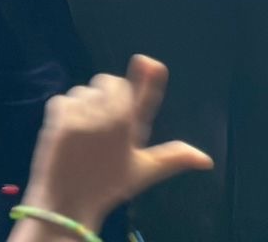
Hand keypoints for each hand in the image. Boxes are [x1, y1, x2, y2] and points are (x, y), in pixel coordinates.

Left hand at [20, 55, 211, 232]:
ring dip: (84, 104)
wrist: (66, 206)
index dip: (148, 75)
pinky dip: (63, 111)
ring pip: (84, 90)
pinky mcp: (60, 118)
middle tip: (103, 120)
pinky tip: (66, 131)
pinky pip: (62, 99)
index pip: (144, 92)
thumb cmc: (107, 187)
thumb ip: (175, 158)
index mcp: (131, 125)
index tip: (146, 62)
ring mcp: (83, 115)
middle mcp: (110, 115)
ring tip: (84, 132)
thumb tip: (208, 160)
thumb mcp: (144, 171)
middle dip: (107, 95)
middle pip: (110, 82)